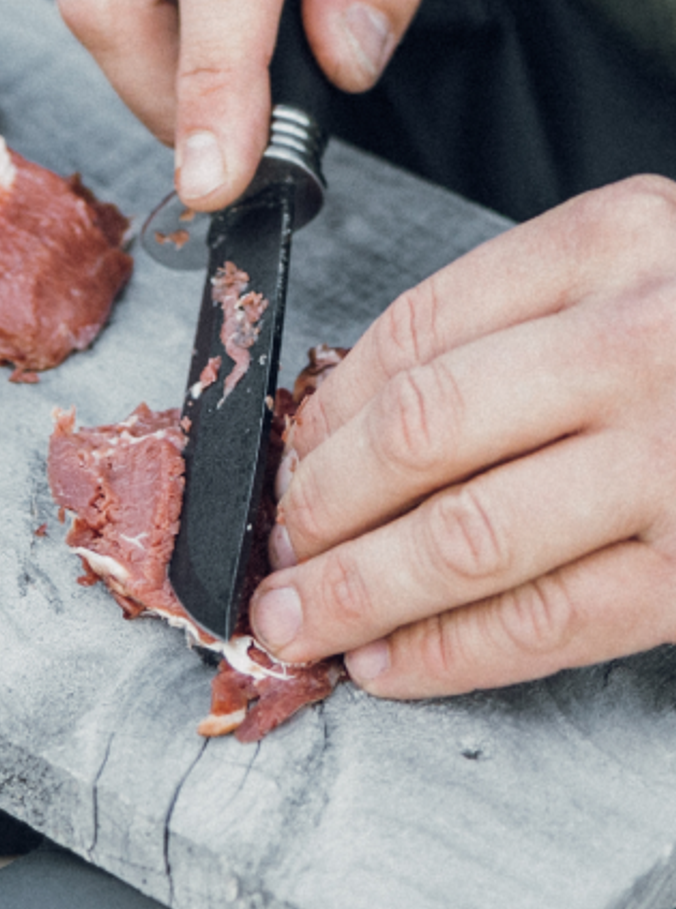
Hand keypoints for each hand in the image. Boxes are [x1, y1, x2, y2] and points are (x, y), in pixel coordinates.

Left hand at [249, 176, 675, 698]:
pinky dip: (449, 653)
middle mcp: (646, 342)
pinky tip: (387, 665)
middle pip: (418, 434)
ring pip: (467, 538)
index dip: (322, 411)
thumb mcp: (640, 268)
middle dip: (317, 505)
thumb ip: (511, 321)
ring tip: (295, 617)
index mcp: (615, 244)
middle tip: (270, 544)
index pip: (414, 331)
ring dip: (356, 591)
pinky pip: (550, 621)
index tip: (281, 457)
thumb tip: (340, 417)